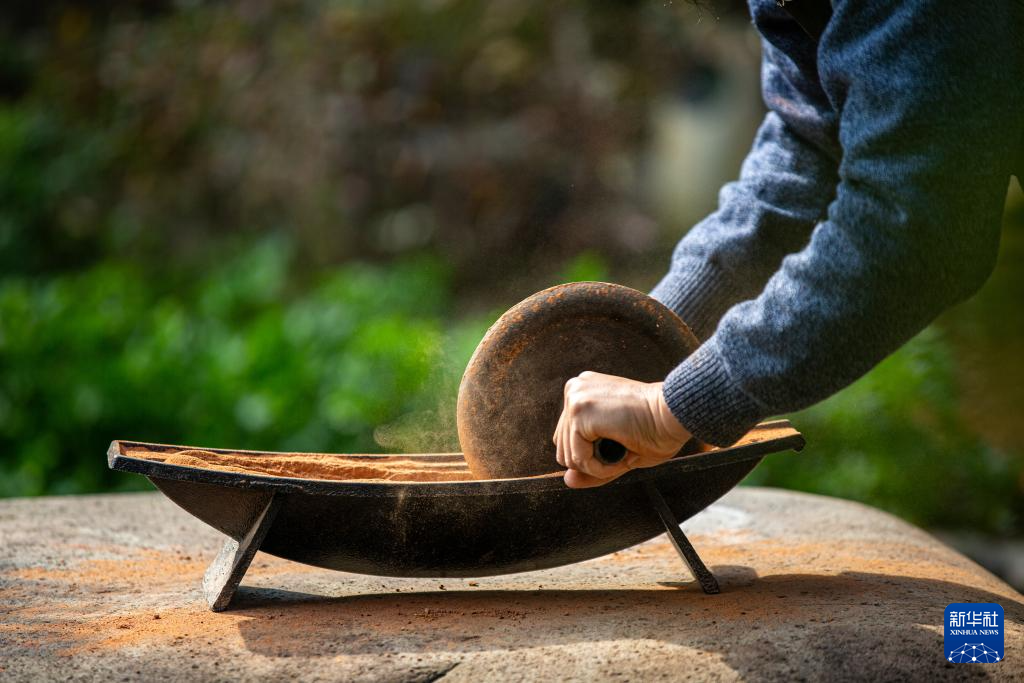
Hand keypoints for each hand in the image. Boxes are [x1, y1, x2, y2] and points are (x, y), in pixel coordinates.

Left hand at [553, 371, 691, 488]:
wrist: (675, 413)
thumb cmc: (656, 428)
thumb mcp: (617, 449)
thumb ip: (590, 465)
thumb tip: (567, 481)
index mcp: (583, 391)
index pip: (567, 437)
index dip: (592, 453)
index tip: (621, 442)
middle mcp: (575, 389)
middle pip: (563, 448)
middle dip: (593, 460)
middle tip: (625, 448)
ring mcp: (575, 399)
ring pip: (568, 457)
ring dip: (598, 466)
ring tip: (624, 451)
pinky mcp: (579, 411)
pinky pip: (578, 459)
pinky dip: (601, 469)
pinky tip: (623, 455)